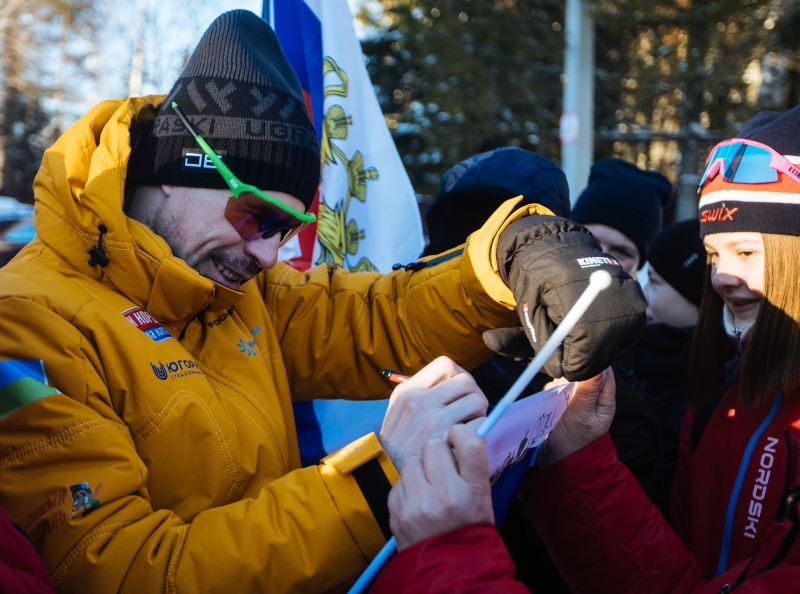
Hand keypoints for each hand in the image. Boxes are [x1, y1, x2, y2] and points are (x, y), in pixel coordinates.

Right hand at [379, 357, 487, 470]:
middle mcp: (419, 403)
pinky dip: (479, 432)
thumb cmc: (400, 441)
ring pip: (477, 401)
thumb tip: (455, 378)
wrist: (389, 475)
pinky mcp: (447, 441)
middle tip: (468, 410)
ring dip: (478, 413)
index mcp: (408, 391)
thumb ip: (422, 391)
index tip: (457, 391)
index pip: (445, 365)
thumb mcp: (399, 409)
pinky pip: (479, 426)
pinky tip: (466, 440)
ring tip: (467, 425)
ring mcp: (433, 421)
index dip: (457, 376)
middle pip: (466, 381)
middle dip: (472, 394)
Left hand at [388, 424, 493, 550]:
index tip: (458, 439)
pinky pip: (398, 482)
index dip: (461, 434)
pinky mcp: (398, 513)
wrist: (448, 570)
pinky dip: (406, 488)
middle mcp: (445, 495)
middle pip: (434, 446)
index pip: (468, 442)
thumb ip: (472, 468)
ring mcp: (418, 505)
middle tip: (442, 468)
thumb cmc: (468, 531)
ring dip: (419, 469)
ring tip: (428, 486)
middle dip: (437, 454)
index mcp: (473, 491)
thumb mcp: (483, 500)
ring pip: (412, 461)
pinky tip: (417, 501)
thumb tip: (459, 436)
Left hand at [482, 215, 645, 380]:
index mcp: (579, 304)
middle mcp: (611, 303)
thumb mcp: (528, 308)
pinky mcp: (639, 302)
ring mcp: (630, 302)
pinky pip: (626, 337)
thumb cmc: (538, 278)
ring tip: (577, 327)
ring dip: (594, 349)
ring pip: (614, 349)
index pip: (582, 358)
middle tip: (566, 348)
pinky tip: (593, 321)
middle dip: (581, 360)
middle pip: (601, 357)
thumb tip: (556, 370)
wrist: (559, 247)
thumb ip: (540, 342)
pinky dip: (609, 337)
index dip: (567, 365)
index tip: (557, 360)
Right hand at [536, 368, 615, 466]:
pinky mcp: (564, 400)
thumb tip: (599, 366)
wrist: (554, 457)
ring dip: (561, 382)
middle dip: (573, 375)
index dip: (594, 365)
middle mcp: (593, 397)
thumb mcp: (581, 415)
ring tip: (558, 399)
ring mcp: (578, 398)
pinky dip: (554, 388)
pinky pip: (559, 386)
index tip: (578, 364)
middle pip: (586, 373)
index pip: (605, 373)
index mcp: (605, 401)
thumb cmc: (572, 440)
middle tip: (565, 388)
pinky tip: (551, 399)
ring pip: (571, 377)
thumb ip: (588, 391)